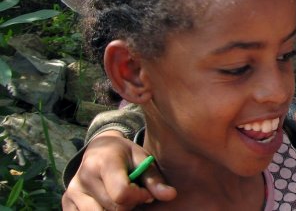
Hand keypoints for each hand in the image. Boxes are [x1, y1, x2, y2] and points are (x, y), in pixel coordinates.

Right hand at [61, 130, 176, 209]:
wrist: (99, 148)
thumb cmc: (125, 154)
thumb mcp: (142, 159)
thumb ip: (155, 179)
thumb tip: (171, 195)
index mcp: (104, 162)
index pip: (121, 194)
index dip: (138, 197)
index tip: (145, 192)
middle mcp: (84, 176)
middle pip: (113, 208)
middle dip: (129, 205)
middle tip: (134, 193)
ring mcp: (72, 190)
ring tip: (121, 198)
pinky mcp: (67, 201)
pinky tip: (108, 203)